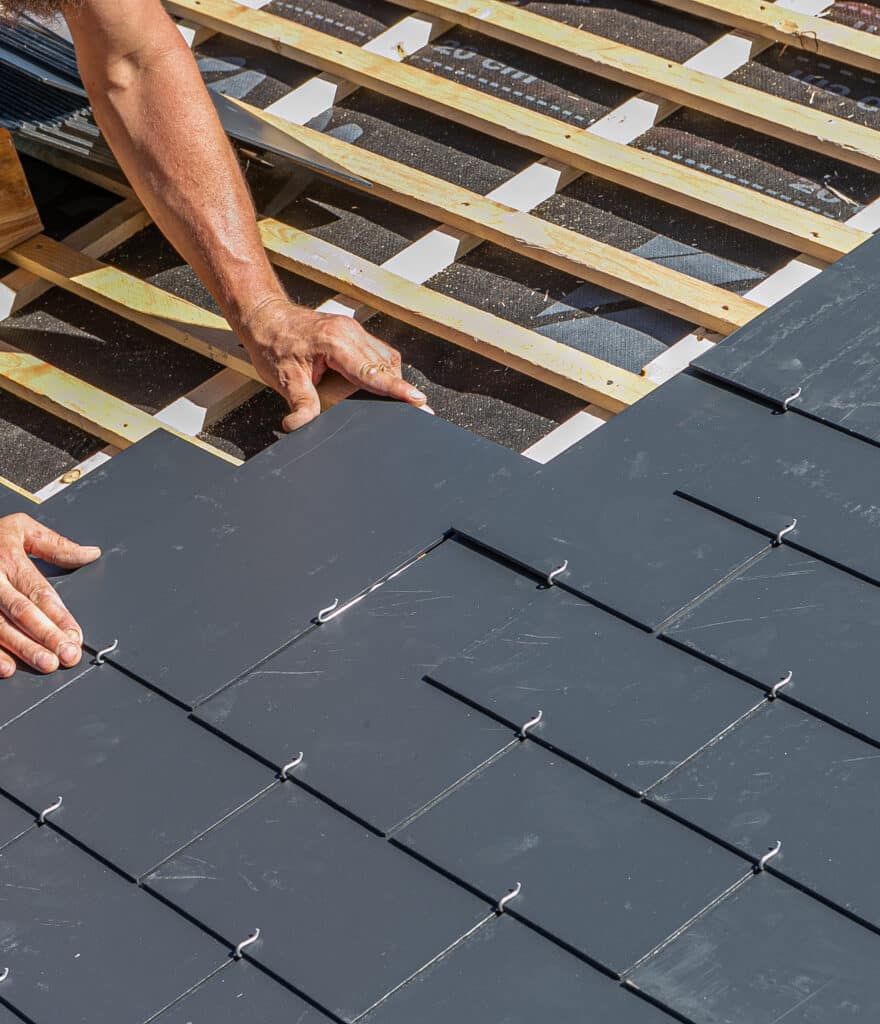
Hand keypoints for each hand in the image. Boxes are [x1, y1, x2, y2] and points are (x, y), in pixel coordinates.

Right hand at [0, 514, 100, 676]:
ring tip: (46, 663)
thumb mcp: (20, 528)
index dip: (60, 616)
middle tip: (67, 655)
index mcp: (8, 559)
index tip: (75, 634)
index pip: (39, 592)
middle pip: (22, 612)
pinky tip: (7, 667)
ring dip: (24, 649)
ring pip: (0, 627)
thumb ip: (55, 544)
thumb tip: (90, 553)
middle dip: (47, 636)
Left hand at [239, 298, 431, 430]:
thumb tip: (301, 427)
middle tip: (419, 410)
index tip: (418, 400)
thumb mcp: (283, 378)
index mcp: (336, 342)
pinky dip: (382, 372)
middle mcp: (350, 333)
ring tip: (401, 401)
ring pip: (385, 359)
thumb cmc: (272, 342)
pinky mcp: (354, 334)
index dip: (397, 389)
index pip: (373, 371)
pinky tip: (380, 386)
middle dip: (401, 388)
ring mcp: (354, 331)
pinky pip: (378, 353)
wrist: (264, 317)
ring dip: (391, 380)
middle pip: (385, 366)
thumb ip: (300, 404)